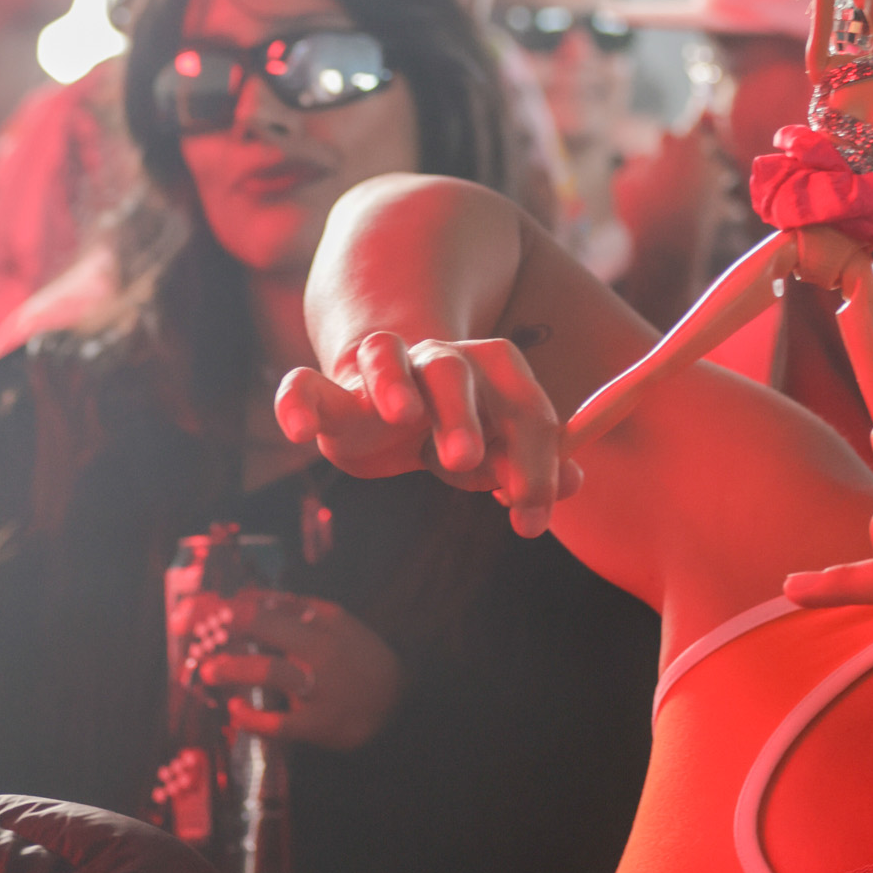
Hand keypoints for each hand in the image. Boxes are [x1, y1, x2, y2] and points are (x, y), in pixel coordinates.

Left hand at [194, 589, 405, 750]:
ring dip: (231, 669)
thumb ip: (292, 608)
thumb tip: (242, 596)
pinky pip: (278, 723)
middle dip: (217, 624)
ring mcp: (321, 687)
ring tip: (207, 671)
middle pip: (262, 626)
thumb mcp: (336, 623)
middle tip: (185, 628)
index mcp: (326, 618)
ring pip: (269, 671)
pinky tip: (234, 712)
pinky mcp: (320, 724)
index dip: (223, 604)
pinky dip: (251, 719)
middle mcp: (322, 648)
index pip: (265, 603)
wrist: (401, 705)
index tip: (191, 608)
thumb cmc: (359, 660)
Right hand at [274, 333, 581, 535]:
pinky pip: (305, 385)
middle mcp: (437, 362)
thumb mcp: (493, 448)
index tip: (530, 516)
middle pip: (454, 372)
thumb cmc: (449, 429)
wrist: (385, 399)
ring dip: (394, 381)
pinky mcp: (329, 391)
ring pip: (385, 356)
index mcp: (489, 376)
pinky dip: (297, 401)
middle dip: (463, 414)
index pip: (522, 408)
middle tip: (467, 461)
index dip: (533, 460)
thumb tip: (578, 481)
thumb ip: (529, 462)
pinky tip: (295, 430)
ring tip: (400, 414)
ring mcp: (381, 371)